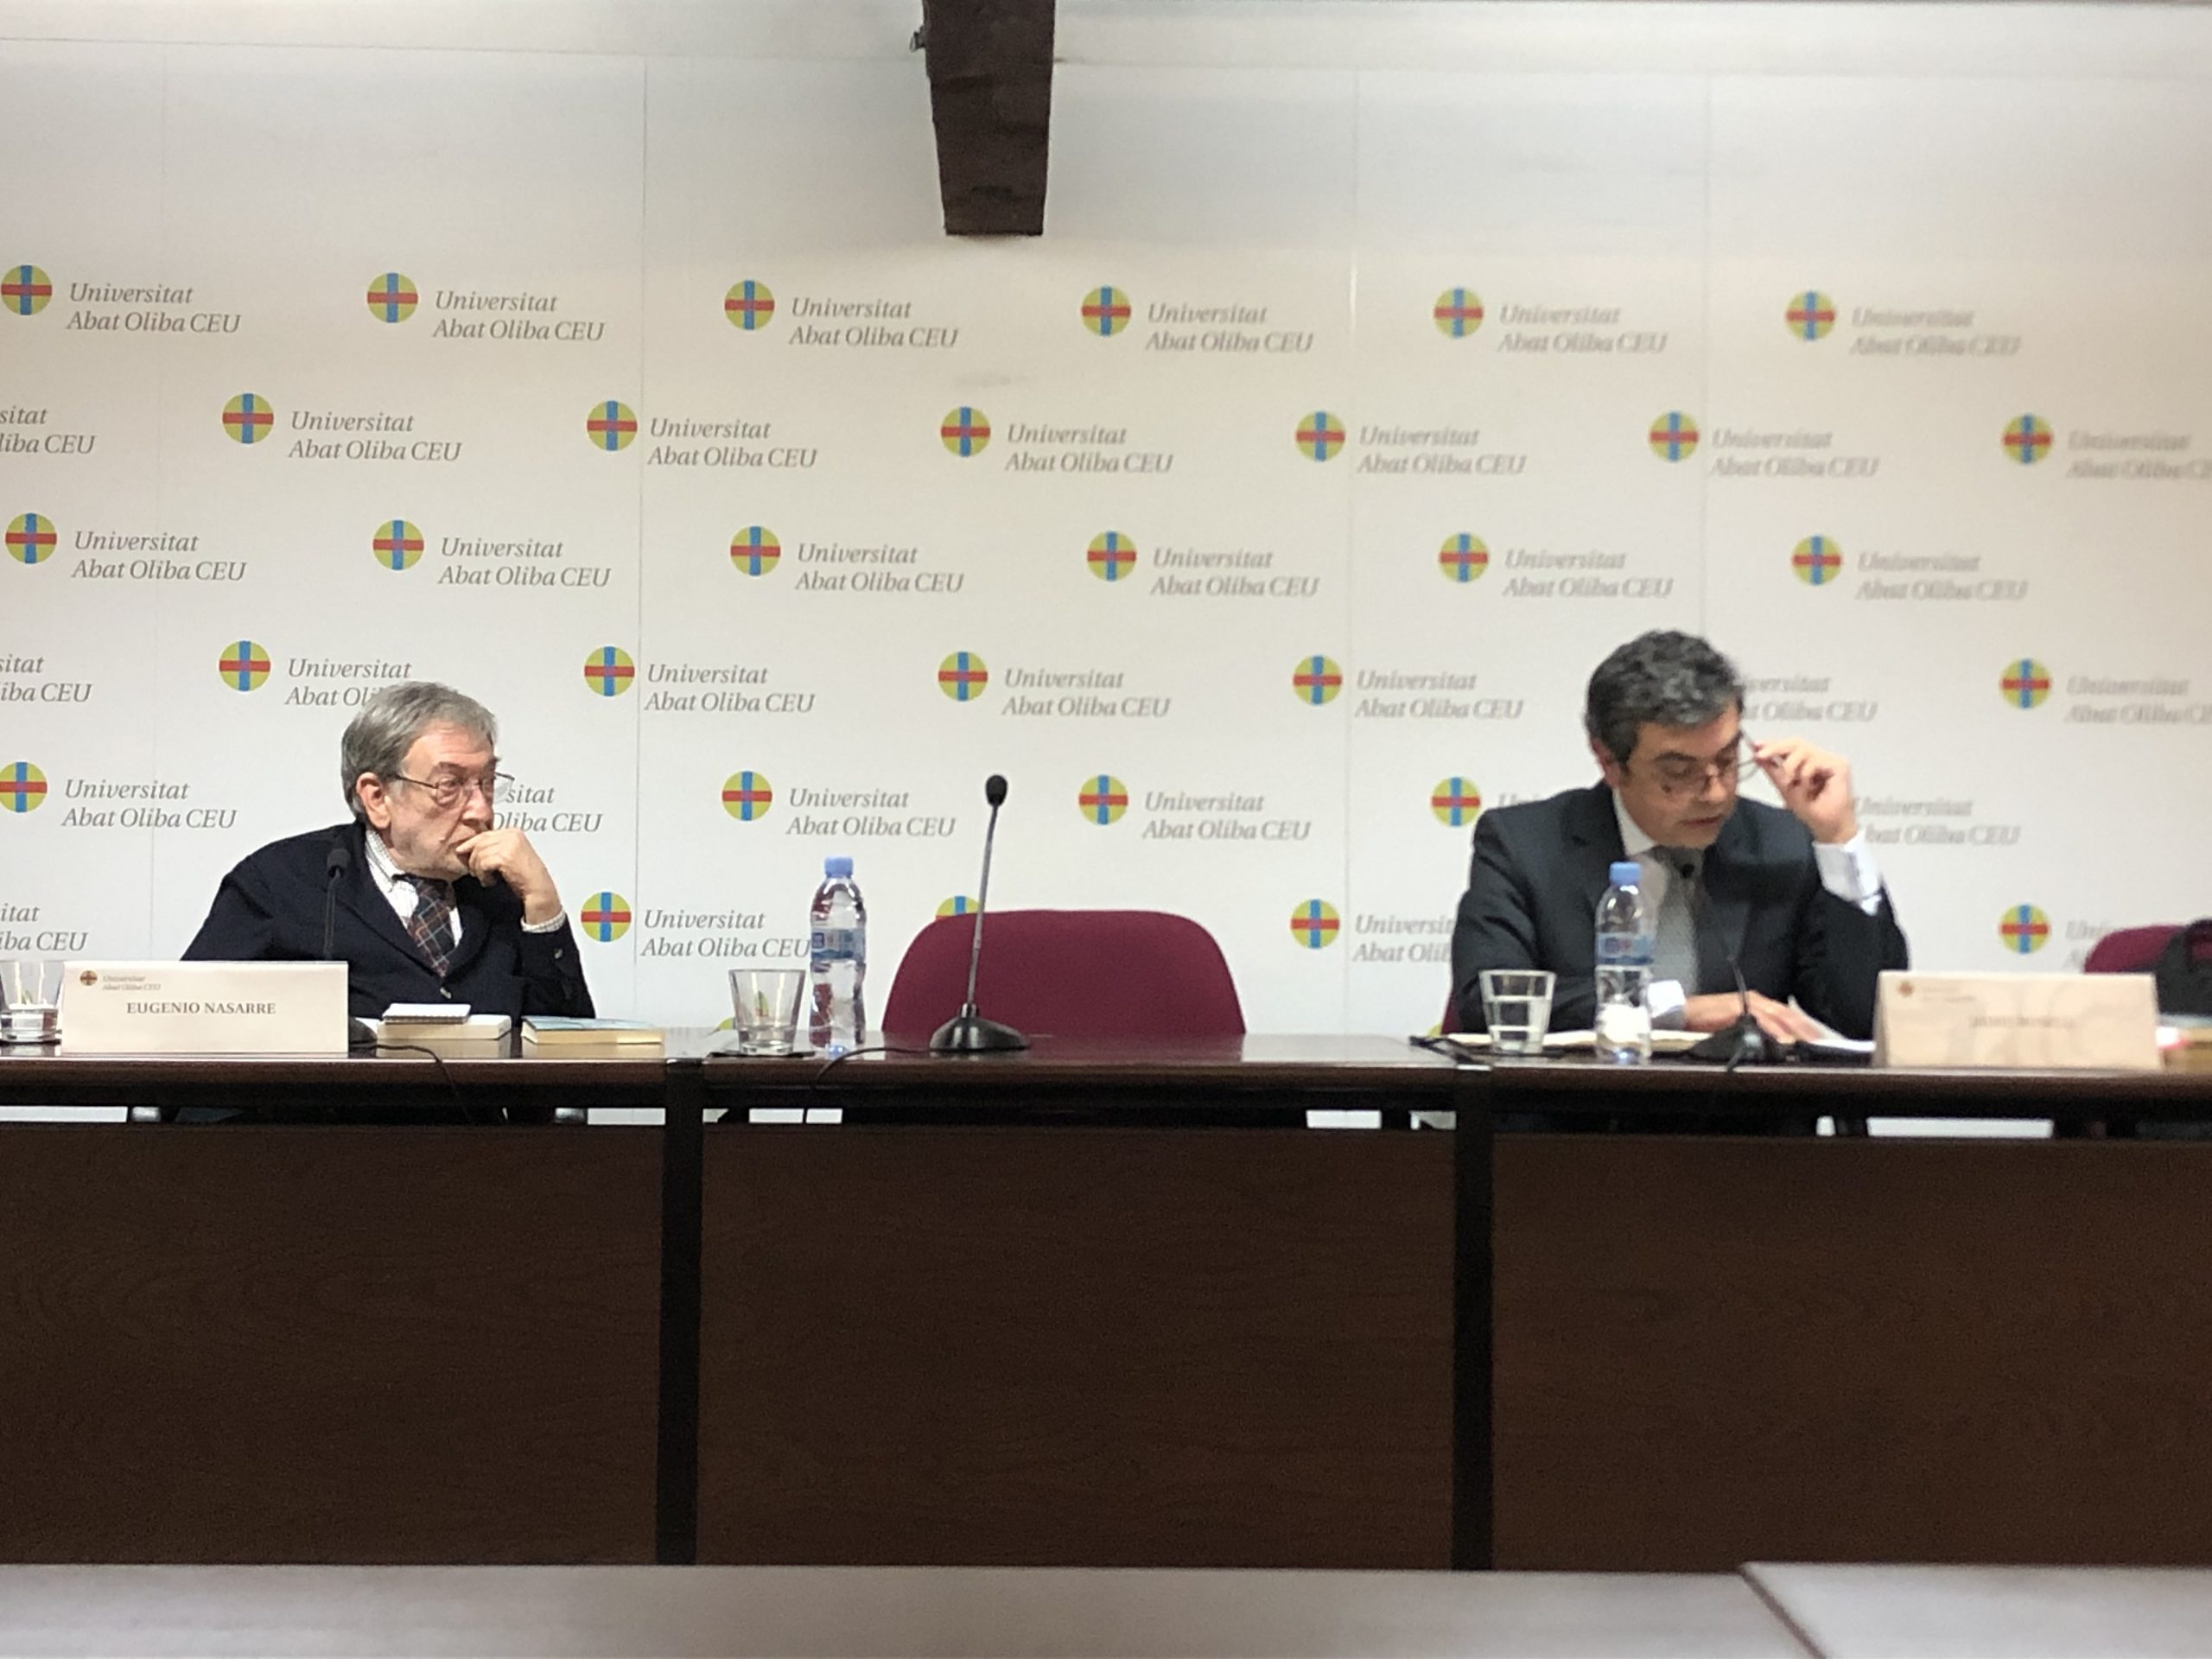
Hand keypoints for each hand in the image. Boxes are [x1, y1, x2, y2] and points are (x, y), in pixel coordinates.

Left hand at [452, 827, 560, 923]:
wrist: (538, 888)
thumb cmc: (525, 876)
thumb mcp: (511, 854)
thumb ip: (496, 847)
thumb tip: (470, 847)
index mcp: (513, 832)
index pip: (485, 834)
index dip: (471, 844)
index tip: (462, 851)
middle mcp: (511, 835)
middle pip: (480, 843)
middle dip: (473, 859)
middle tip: (475, 872)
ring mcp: (509, 845)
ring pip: (479, 854)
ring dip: (478, 869)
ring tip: (486, 878)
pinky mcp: (505, 857)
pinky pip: (483, 864)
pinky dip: (483, 875)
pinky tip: (491, 881)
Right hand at [1682, 991, 1826, 1043]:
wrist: (1677, 1013)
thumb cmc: (1702, 1023)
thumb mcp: (1733, 1028)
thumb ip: (1753, 1035)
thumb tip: (1774, 1051)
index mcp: (1758, 1004)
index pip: (1789, 1016)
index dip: (1806, 1029)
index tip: (1821, 1043)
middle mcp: (1756, 1001)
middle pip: (1789, 1015)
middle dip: (1807, 1031)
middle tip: (1823, 1047)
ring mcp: (1745, 1003)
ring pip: (1778, 1017)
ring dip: (1795, 1032)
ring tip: (1808, 1046)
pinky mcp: (1734, 1009)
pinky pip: (1758, 1021)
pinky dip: (1773, 1032)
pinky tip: (1783, 1042)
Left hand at [1751, 736, 1857, 843]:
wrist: (1828, 827)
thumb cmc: (1810, 810)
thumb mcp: (1785, 788)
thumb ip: (1772, 770)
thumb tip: (1756, 754)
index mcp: (1808, 762)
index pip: (1790, 746)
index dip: (1773, 744)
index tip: (1755, 745)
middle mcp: (1821, 758)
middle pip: (1796, 743)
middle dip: (1776, 748)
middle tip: (1762, 755)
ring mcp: (1831, 760)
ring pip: (1803, 750)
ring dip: (1790, 766)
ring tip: (1790, 783)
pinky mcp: (1840, 765)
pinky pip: (1815, 761)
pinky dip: (1805, 775)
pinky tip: (1808, 788)